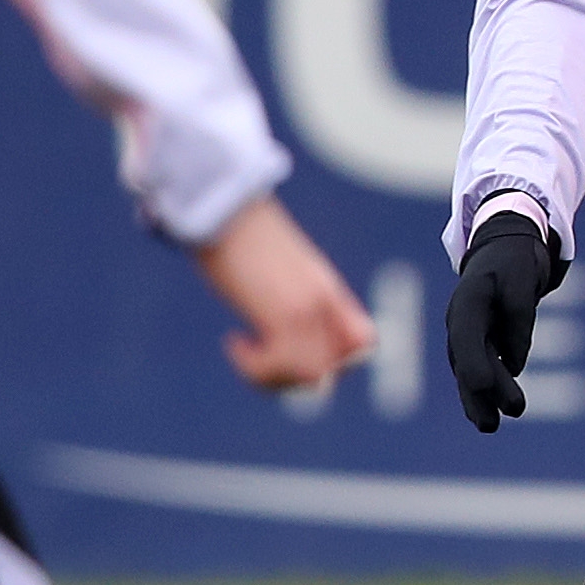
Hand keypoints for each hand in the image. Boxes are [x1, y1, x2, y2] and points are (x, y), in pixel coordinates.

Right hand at [191, 194, 374, 389]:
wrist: (221, 205)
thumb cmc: (237, 232)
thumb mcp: (276, 263)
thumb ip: (289, 289)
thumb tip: (275, 314)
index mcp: (326, 287)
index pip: (362, 340)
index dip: (336, 360)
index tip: (296, 352)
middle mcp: (325, 300)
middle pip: (336, 367)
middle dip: (296, 379)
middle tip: (261, 361)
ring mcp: (308, 306)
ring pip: (311, 375)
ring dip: (273, 377)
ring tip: (246, 353)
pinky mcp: (284, 310)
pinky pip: (282, 363)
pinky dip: (254, 367)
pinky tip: (235, 342)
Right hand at [444, 213, 560, 432]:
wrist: (505, 245)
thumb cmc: (515, 260)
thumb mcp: (524, 281)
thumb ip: (519, 320)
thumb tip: (515, 364)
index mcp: (469, 302)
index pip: (467, 340)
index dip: (474, 366)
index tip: (484, 388)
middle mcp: (461, 322)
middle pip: (466, 363)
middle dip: (478, 395)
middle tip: (493, 425)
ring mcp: (466, 333)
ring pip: (470, 371)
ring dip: (479, 400)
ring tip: (490, 427)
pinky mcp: (478, 341)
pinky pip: (478, 369)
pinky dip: (483, 392)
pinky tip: (489, 414)